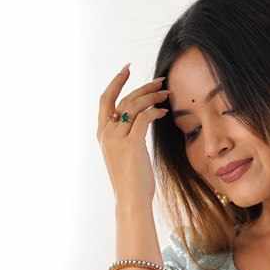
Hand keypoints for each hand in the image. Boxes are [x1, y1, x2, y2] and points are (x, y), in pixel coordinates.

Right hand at [96, 63, 169, 207]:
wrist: (131, 200)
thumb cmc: (133, 182)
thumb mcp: (126, 155)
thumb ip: (128, 136)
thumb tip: (142, 122)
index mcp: (103, 134)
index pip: (106, 100)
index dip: (116, 82)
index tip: (127, 69)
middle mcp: (107, 133)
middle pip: (124, 99)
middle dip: (143, 87)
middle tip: (160, 81)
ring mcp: (117, 138)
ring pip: (134, 106)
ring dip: (152, 96)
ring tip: (166, 93)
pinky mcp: (131, 144)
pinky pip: (143, 118)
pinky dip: (155, 112)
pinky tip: (164, 112)